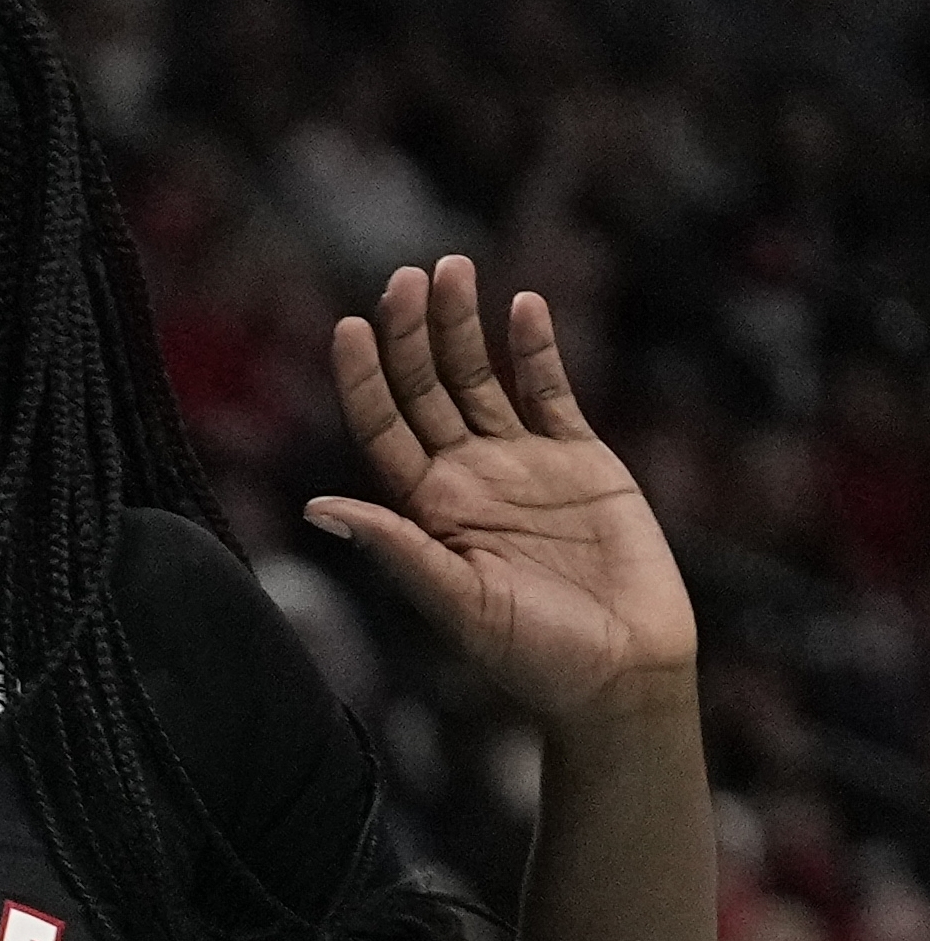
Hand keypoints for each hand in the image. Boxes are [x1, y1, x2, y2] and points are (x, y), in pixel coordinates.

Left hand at [313, 256, 696, 728]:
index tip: (349, 326)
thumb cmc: (535, 657)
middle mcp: (467, 478)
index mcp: (427, 510)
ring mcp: (523, 464)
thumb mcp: (458, 603)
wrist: (624, 672)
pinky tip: (522, 306)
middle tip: (407, 276)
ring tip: (453, 268)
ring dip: (464, 326)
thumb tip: (317, 508)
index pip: (382, 428)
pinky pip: (552, 391)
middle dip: (414, 333)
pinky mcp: (582, 459)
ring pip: (482, 377)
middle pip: (427, 389)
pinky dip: (538, 348)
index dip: (364, 378)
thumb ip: (397, 548)